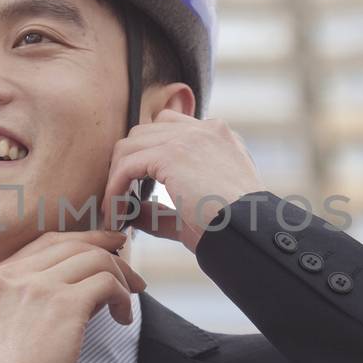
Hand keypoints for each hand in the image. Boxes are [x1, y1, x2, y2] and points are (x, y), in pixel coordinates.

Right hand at [0, 229, 146, 362]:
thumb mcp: (8, 318)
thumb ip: (34, 291)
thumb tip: (91, 274)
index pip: (48, 241)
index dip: (85, 240)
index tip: (110, 246)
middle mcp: (14, 274)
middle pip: (74, 245)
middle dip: (110, 255)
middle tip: (131, 276)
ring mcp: (39, 287)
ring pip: (95, 259)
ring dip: (121, 277)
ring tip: (127, 301)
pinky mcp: (64, 305)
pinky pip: (106, 283)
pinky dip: (123, 297)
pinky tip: (123, 317)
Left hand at [100, 111, 263, 253]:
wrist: (249, 234)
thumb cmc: (232, 232)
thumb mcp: (197, 212)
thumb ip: (165, 208)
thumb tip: (133, 211)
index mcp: (219, 138)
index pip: (170, 127)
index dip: (148, 153)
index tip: (136, 186)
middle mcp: (206, 129)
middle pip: (145, 132)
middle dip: (127, 163)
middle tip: (118, 199)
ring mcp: (189, 137)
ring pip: (130, 146)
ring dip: (116, 178)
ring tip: (113, 211)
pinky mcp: (172, 154)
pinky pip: (127, 165)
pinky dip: (115, 189)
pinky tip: (115, 214)